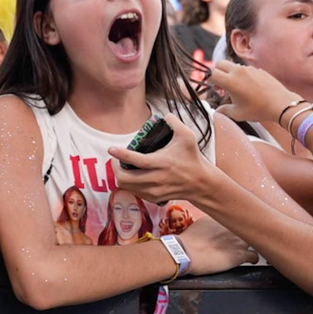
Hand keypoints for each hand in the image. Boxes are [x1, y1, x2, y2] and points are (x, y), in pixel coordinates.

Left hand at [106, 115, 222, 203]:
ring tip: (121, 167)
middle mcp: (157, 178)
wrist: (201, 183)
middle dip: (115, 168)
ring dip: (120, 176)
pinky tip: (131, 176)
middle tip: (116, 160)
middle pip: (125, 178)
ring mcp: (155, 190)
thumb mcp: (188, 136)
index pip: (137, 160)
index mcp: (162, 162)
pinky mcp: (154, 198)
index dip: (121, 155)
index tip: (111, 149)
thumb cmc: (192, 158)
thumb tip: (163, 115)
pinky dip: (129, 184)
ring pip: (126, 187)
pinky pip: (134, 192)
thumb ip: (174, 122)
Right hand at [175, 216, 257, 275]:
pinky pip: (254, 256)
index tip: (228, 232)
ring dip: (249, 245)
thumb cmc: (185, 242)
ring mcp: (237, 240)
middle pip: (245, 228)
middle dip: (243, 234)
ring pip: (252, 240)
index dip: (231, 227)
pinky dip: (253, 259)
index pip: (232, 219)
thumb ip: (207, 226)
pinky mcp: (240, 254)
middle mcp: (231, 227)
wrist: (185, 253)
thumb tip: (208, 231)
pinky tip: (251, 261)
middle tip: (238, 240)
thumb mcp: (196, 226)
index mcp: (219, 218)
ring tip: (244, 250)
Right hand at [208, 63, 302, 126]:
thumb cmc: (258, 110)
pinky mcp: (259, 70)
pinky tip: (250, 87)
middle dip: (218, 71)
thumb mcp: (237, 114)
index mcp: (230, 81)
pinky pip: (246, 69)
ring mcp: (250, 69)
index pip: (212, 73)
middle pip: (220, 63)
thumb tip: (218, 111)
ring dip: (231, 73)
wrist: (281, 104)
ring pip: (234, 65)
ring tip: (238, 87)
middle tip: (222, 84)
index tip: (217, 89)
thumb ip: (223, 111)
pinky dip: (243, 75)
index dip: (211, 81)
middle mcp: (238, 71)